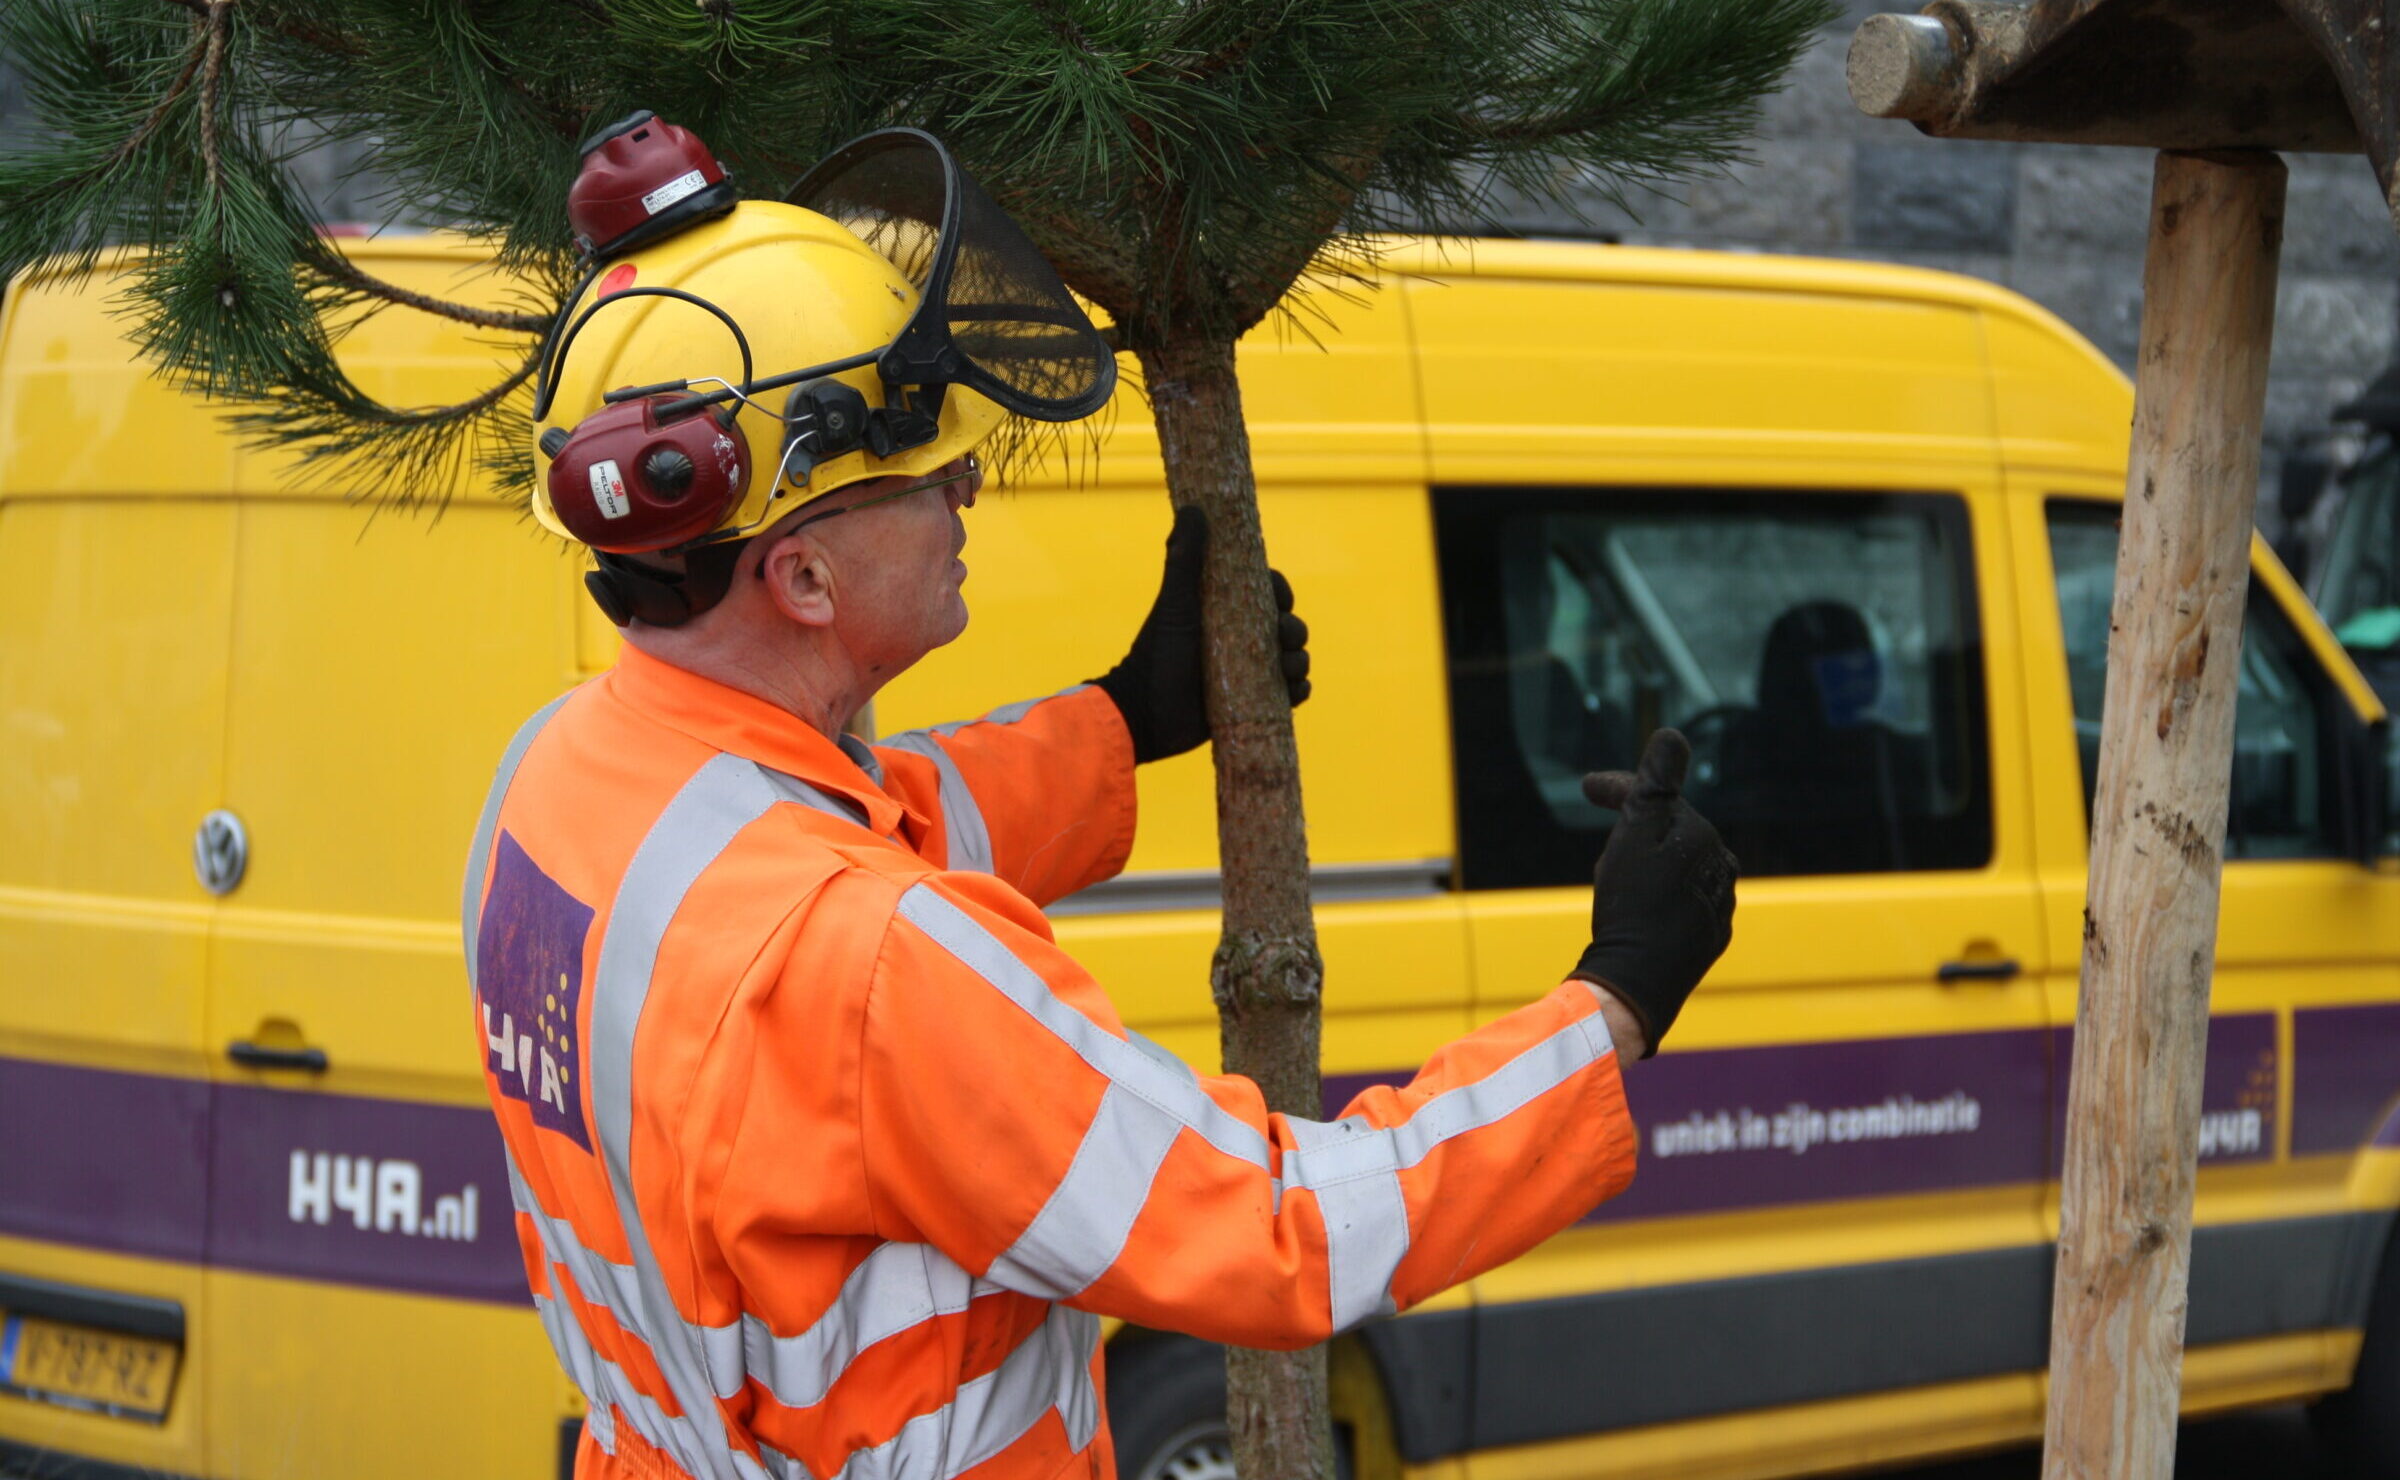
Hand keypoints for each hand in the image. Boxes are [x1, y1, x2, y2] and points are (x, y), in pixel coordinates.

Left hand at [1090, 505, 1310, 763]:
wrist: (1145, 715)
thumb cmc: (1157, 656)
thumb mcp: (1175, 604)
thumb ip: (1184, 559)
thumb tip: (1193, 508)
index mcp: (1226, 610)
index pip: (1269, 592)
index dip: (1281, 593)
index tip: (1278, 599)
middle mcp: (1241, 637)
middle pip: (1288, 625)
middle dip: (1294, 629)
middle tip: (1280, 637)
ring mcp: (1249, 670)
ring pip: (1294, 658)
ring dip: (1299, 660)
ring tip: (1285, 667)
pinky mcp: (1254, 700)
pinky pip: (1291, 692)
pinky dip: (1299, 689)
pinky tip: (1293, 689)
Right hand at [1567, 729, 1736, 1058]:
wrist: (1639, 981)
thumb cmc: (1632, 905)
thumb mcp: (1636, 833)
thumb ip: (1656, 784)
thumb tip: (1672, 735)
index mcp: (1703, 836)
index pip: (1659, 798)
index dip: (1620, 788)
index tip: (1587, 788)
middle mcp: (1721, 867)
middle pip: (1669, 833)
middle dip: (1634, 829)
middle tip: (1599, 845)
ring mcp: (1718, 905)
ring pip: (1677, 868)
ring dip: (1648, 865)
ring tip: (1615, 882)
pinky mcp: (1708, 938)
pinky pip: (1682, 903)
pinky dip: (1659, 898)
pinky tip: (1639, 912)